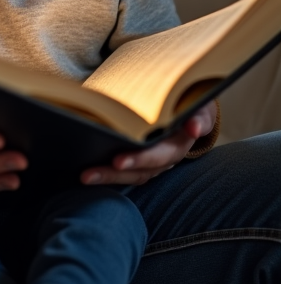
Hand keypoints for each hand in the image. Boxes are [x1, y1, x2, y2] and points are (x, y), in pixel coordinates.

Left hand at [80, 100, 217, 186]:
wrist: (195, 112)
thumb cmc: (193, 105)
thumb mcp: (200, 108)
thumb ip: (200, 116)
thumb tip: (194, 128)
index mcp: (179, 145)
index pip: (159, 156)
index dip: (140, 159)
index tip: (118, 161)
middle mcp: (165, 159)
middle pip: (139, 171)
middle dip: (114, 173)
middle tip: (89, 174)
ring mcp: (153, 164)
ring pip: (129, 175)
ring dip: (106, 177)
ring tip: (83, 176)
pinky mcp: (141, 162)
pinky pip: (124, 171)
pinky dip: (106, 173)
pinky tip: (85, 172)